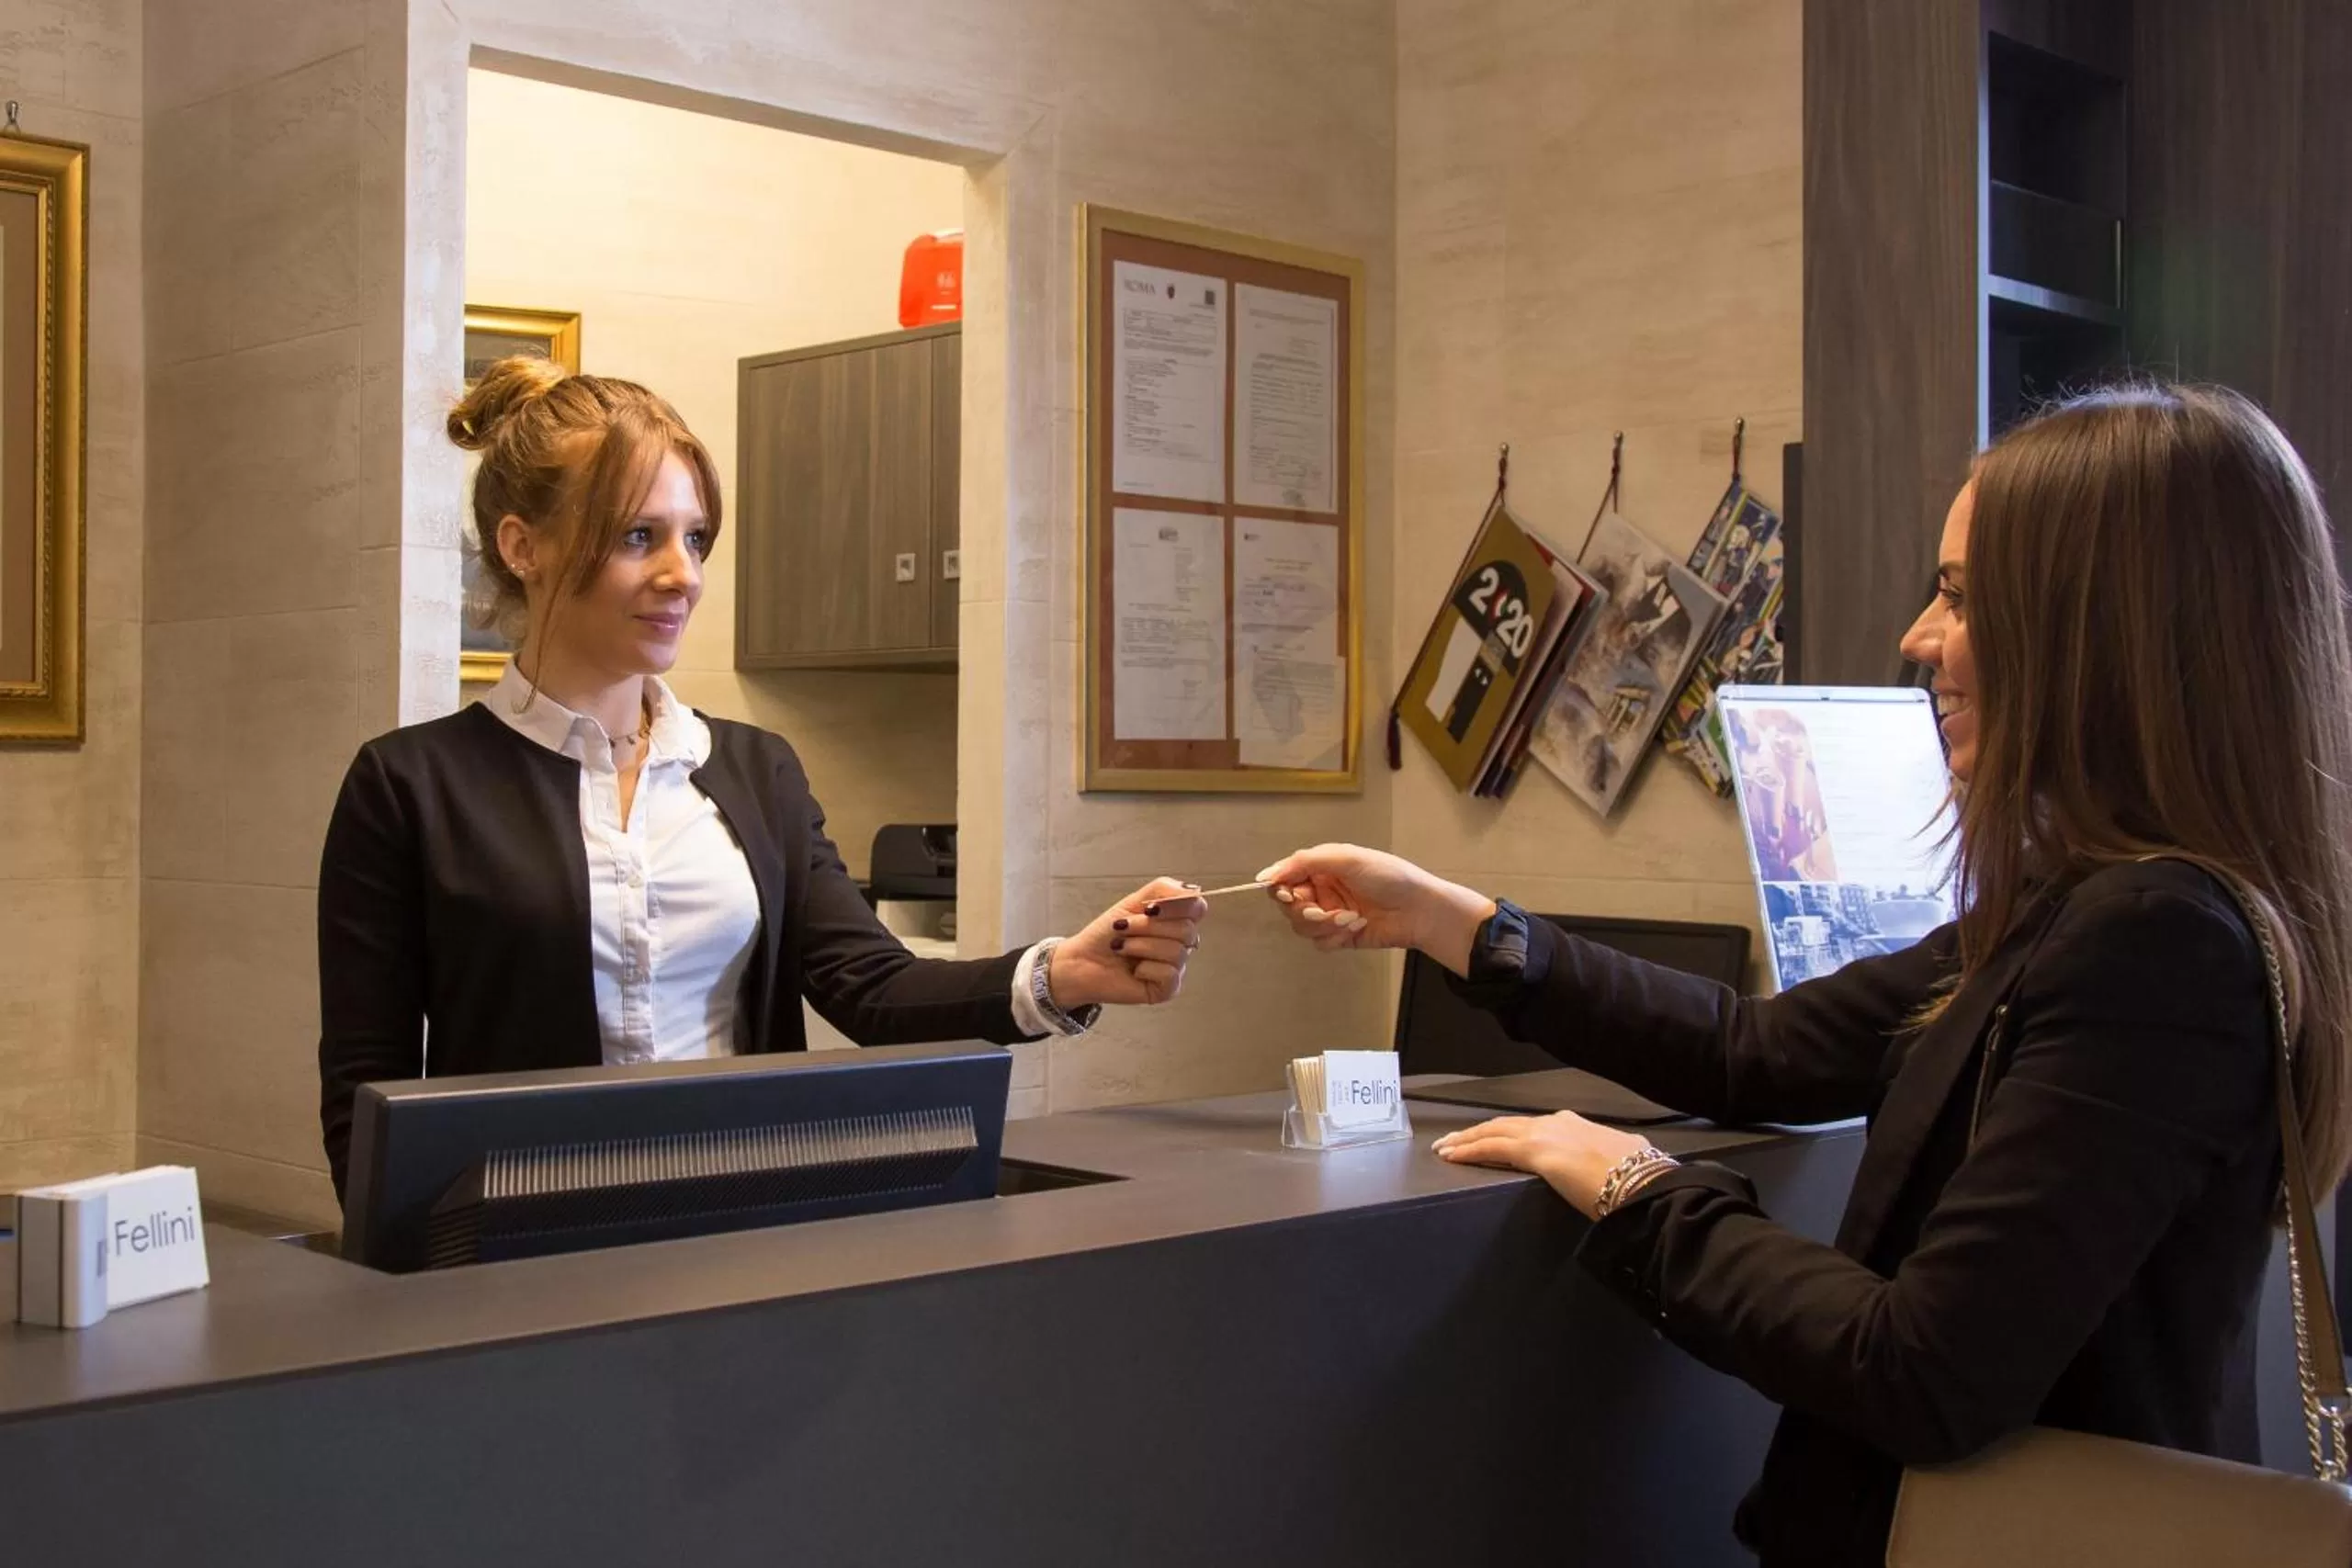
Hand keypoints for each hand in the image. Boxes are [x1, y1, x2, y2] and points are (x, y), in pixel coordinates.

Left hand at [1047, 876, 1208, 1008]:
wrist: (1082, 960)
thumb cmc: (1106, 933)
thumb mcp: (1134, 901)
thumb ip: (1164, 889)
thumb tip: (1193, 890)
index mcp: (1175, 919)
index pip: (1198, 907)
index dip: (1177, 906)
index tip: (1149, 908)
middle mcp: (1180, 943)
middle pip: (1186, 929)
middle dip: (1147, 927)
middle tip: (1123, 929)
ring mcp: (1176, 966)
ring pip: (1176, 951)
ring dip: (1141, 946)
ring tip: (1122, 948)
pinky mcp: (1169, 988)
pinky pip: (1170, 974)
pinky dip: (1146, 969)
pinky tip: (1134, 971)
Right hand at [1254, 843, 1496, 972]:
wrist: (1420, 909)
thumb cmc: (1388, 876)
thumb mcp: (1346, 858)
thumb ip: (1303, 863)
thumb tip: (1264, 875)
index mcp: (1320, 868)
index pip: (1284, 878)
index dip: (1279, 888)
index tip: (1286, 894)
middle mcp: (1321, 891)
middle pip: (1288, 906)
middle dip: (1305, 910)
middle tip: (1323, 910)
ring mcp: (1329, 915)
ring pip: (1302, 927)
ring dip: (1324, 925)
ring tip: (1351, 918)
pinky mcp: (1339, 937)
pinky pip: (1320, 943)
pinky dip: (1336, 937)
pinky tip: (1358, 927)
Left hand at [1431, 1111, 1656, 1219]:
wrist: (1641, 1182)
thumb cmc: (1638, 1179)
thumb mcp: (1623, 1162)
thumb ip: (1610, 1162)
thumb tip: (1617, 1169)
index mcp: (1577, 1126)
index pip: (1532, 1127)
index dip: (1508, 1132)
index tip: (1493, 1138)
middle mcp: (1557, 1123)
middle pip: (1506, 1124)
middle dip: (1478, 1132)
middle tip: (1453, 1142)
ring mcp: (1544, 1135)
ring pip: (1493, 1132)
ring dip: (1467, 1140)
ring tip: (1445, 1149)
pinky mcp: (1535, 1152)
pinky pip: (1491, 1148)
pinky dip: (1469, 1150)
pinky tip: (1452, 1157)